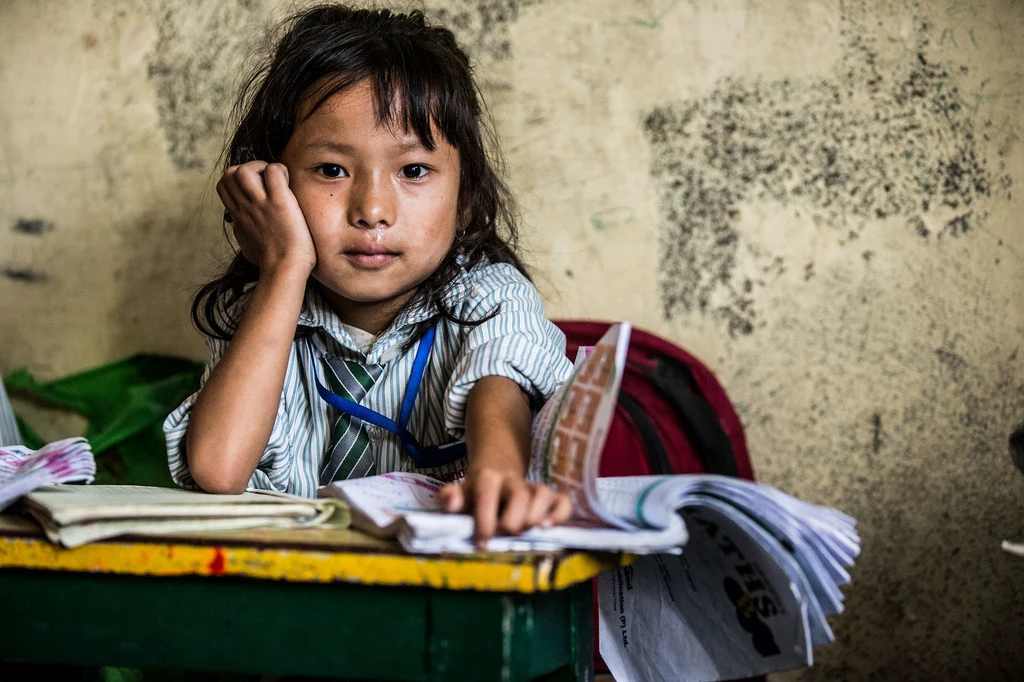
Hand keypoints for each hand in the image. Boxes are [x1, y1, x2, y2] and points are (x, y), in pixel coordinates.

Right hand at [216, 161, 316, 275]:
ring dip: (262, 167)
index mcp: (238, 216)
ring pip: (245, 170)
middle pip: (230, 173)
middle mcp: (246, 208)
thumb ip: (241, 232)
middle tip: (268, 180)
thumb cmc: (270, 263)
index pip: (224, 184)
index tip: (257, 185)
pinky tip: (289, 183)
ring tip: (278, 179)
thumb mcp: (246, 245)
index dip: (239, 177)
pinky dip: (281, 170)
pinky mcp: (279, 203)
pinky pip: (273, 171)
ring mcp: (261, 204)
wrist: (284, 271)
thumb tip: (239, 228)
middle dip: (249, 168)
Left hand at [439, 466, 572, 548]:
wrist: (496, 472)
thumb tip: (451, 504)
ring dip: (537, 516)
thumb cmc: (475, 493)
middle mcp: (513, 480)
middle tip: (505, 536)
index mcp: (487, 478)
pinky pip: (563, 501)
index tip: (481, 543)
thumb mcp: (460, 493)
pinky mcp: (549, 496)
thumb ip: (450, 497)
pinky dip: (560, 514)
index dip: (484, 521)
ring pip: (544, 493)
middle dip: (513, 521)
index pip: (487, 496)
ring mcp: (533, 487)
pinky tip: (550, 527)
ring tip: (528, 532)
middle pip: (520, 495)